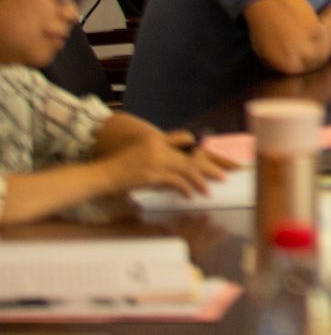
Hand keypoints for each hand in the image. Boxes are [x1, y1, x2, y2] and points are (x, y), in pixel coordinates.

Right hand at [108, 132, 231, 196]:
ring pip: (186, 170)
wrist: (102, 175)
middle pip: (190, 158)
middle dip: (209, 168)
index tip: (215, 160)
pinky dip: (185, 188)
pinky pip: (175, 181)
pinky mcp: (151, 174)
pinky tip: (190, 195)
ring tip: (208, 191)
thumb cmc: (121, 168)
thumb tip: (186, 151)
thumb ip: (162, 150)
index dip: (201, 151)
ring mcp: (155, 160)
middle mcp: (158, 146)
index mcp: (156, 139)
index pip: (186, 141)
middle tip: (223, 177)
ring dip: (200, 182)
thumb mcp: (143, 153)